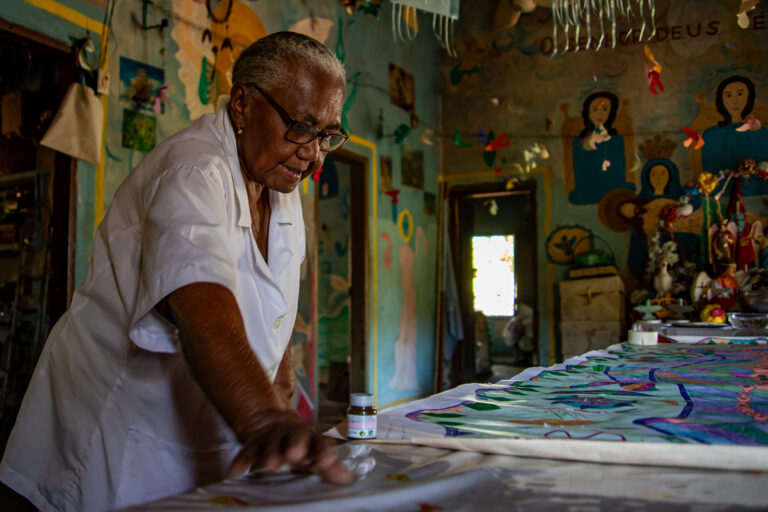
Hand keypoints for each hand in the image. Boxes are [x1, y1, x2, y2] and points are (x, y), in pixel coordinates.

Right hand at [228, 410, 353, 484]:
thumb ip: (329, 467)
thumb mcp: (314, 452)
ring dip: (269, 454)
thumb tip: (348, 479)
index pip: (319, 443)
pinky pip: (245, 452)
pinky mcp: (252, 444)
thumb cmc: (298, 445)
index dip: (322, 452)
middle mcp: (291, 434)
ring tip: (270, 466)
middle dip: (295, 446)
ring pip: (270, 444)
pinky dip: (241, 462)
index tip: (325, 462)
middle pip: (295, 438)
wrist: (270, 423)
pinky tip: (236, 473)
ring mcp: (271, 437)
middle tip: (295, 456)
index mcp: (310, 437)